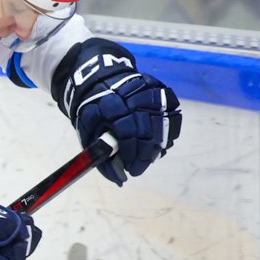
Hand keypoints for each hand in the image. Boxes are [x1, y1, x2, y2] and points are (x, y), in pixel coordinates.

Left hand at [54, 38, 181, 184]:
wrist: (101, 79)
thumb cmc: (94, 110)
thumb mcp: (87, 131)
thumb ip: (101, 155)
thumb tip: (120, 180)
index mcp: (109, 104)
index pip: (127, 133)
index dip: (131, 154)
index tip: (130, 169)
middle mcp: (132, 95)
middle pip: (147, 130)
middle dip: (144, 155)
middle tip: (138, 168)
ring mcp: (148, 90)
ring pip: (163, 122)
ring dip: (157, 145)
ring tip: (148, 157)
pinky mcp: (160, 88)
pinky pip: (172, 112)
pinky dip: (167, 130)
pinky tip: (157, 141)